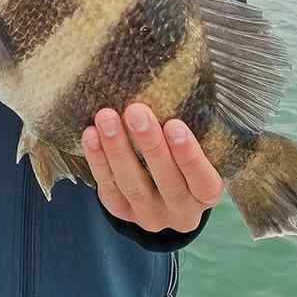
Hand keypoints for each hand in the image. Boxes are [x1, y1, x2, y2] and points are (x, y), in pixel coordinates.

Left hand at [81, 103, 223, 232]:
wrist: (166, 199)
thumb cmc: (184, 158)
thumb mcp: (199, 148)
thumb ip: (189, 127)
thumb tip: (173, 82)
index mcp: (206, 194)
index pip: (202, 180)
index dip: (189, 155)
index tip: (175, 124)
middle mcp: (181, 211)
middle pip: (167, 182)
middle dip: (149, 144)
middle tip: (135, 110)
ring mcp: (150, 215)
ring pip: (133, 185)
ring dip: (118, 149)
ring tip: (106, 117)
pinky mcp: (121, 212)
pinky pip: (108, 187)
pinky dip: (98, 160)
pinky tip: (90, 134)